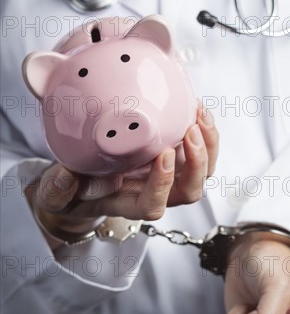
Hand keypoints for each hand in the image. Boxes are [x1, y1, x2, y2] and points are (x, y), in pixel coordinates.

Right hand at [26, 105, 218, 248]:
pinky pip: (200, 150)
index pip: (153, 204)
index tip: (162, 155)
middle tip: (190, 132)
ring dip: (208, 145)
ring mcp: (168, 176)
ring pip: (202, 171)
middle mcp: (154, 192)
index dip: (162, 184)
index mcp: (129, 204)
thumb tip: (67, 176)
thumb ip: (59, 188)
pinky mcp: (175, 158)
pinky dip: (204, 131)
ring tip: (199, 116)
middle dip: (197, 163)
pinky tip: (196, 108)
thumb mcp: (57, 191)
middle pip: (189, 191)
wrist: (83, 182)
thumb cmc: (73, 190)